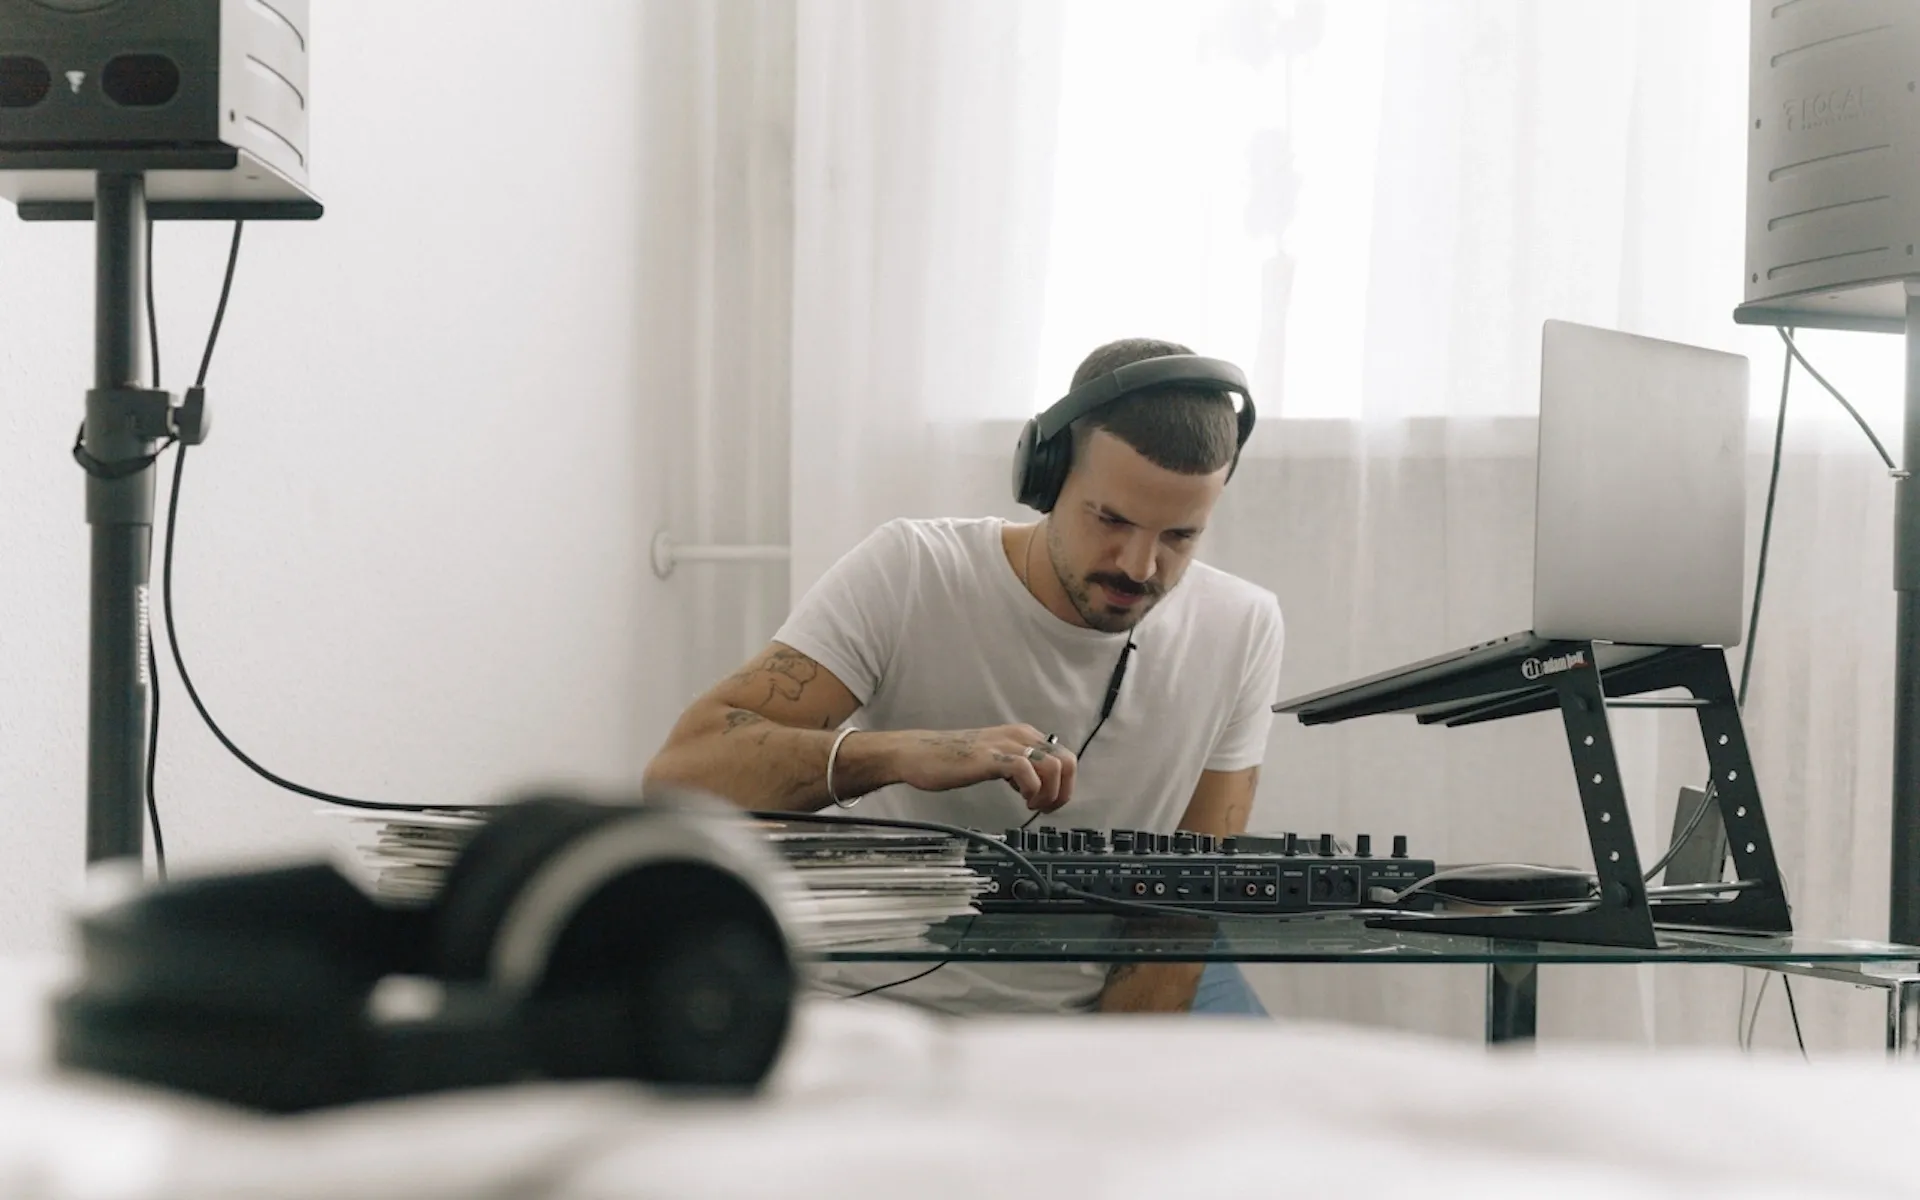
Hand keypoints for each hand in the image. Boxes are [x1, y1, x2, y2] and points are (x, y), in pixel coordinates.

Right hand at [890, 725, 1076, 811]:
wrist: (917, 753)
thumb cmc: (951, 759)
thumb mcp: (995, 759)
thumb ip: (1017, 765)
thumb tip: (1038, 783)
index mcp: (1022, 735)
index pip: (1065, 757)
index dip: (1064, 786)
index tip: (1048, 803)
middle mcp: (1019, 736)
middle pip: (1067, 761)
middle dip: (1063, 791)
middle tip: (1044, 808)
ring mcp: (1005, 745)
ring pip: (1053, 766)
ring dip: (1049, 793)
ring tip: (1031, 805)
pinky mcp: (991, 757)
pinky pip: (1027, 771)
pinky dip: (1031, 790)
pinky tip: (1019, 799)